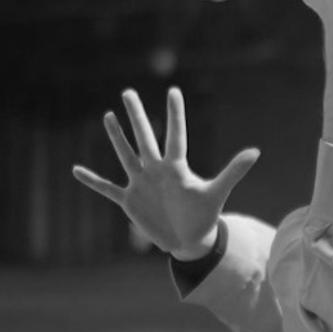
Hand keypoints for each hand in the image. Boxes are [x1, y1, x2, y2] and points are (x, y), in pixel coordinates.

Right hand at [68, 86, 258, 260]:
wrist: (190, 240)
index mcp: (176, 167)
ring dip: (116, 138)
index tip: (173, 91)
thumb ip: (233, 172)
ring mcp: (141, 183)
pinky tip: (75, 169)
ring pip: (126, 155)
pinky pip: (107, 188)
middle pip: (144, 138)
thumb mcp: (217, 193)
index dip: (175, 115)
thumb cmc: (205, 215)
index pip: (175, 135)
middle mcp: (156, 170)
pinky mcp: (130, 200)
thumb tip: (256, 151)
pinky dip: (92, 181)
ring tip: (108, 116)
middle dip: (136, 116)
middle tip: (128, 92)